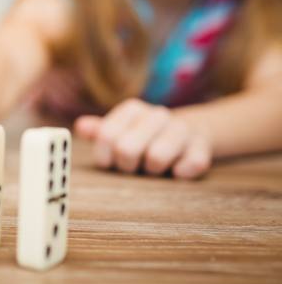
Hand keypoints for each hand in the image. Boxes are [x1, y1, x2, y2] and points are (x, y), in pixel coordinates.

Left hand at [74, 98, 211, 178]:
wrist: (189, 132)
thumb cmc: (144, 137)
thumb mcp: (120, 131)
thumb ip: (99, 131)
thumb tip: (80, 127)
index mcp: (132, 109)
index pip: (106, 136)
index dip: (104, 157)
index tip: (110, 162)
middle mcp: (156, 114)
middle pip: (126, 149)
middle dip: (127, 166)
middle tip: (134, 166)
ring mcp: (181, 129)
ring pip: (156, 159)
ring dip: (152, 171)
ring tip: (154, 166)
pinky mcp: (201, 146)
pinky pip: (188, 167)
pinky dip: (180, 174)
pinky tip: (177, 169)